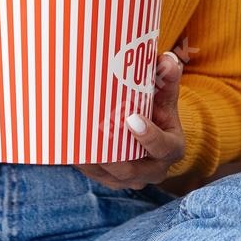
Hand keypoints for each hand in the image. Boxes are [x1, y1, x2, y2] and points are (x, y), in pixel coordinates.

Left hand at [78, 47, 194, 189]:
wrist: (149, 134)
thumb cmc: (157, 110)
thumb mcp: (165, 95)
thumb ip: (166, 78)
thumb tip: (167, 59)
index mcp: (171, 148)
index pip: (164, 147)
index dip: (149, 136)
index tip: (131, 118)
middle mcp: (154, 170)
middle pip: (131, 170)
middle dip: (111, 156)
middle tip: (92, 134)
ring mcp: (132, 179)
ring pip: (109, 175)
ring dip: (92, 161)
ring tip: (74, 141)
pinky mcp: (113, 181)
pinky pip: (96, 176)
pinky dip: (83, 163)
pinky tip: (68, 148)